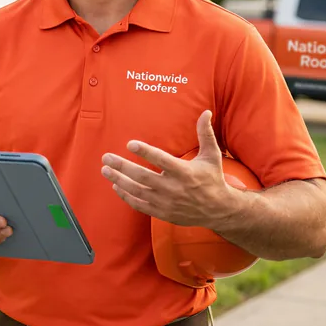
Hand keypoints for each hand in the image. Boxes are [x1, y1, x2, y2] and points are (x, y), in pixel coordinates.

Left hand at [100, 110, 235, 227]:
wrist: (219, 210)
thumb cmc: (213, 178)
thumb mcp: (212, 155)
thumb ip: (205, 134)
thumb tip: (206, 112)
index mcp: (185, 172)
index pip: (161, 160)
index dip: (145, 152)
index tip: (130, 144)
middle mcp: (174, 188)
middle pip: (143, 177)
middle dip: (122, 166)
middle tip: (106, 158)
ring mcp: (167, 202)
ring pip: (137, 191)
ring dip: (119, 180)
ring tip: (105, 169)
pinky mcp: (163, 213)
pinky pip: (139, 205)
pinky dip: (126, 196)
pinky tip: (116, 185)